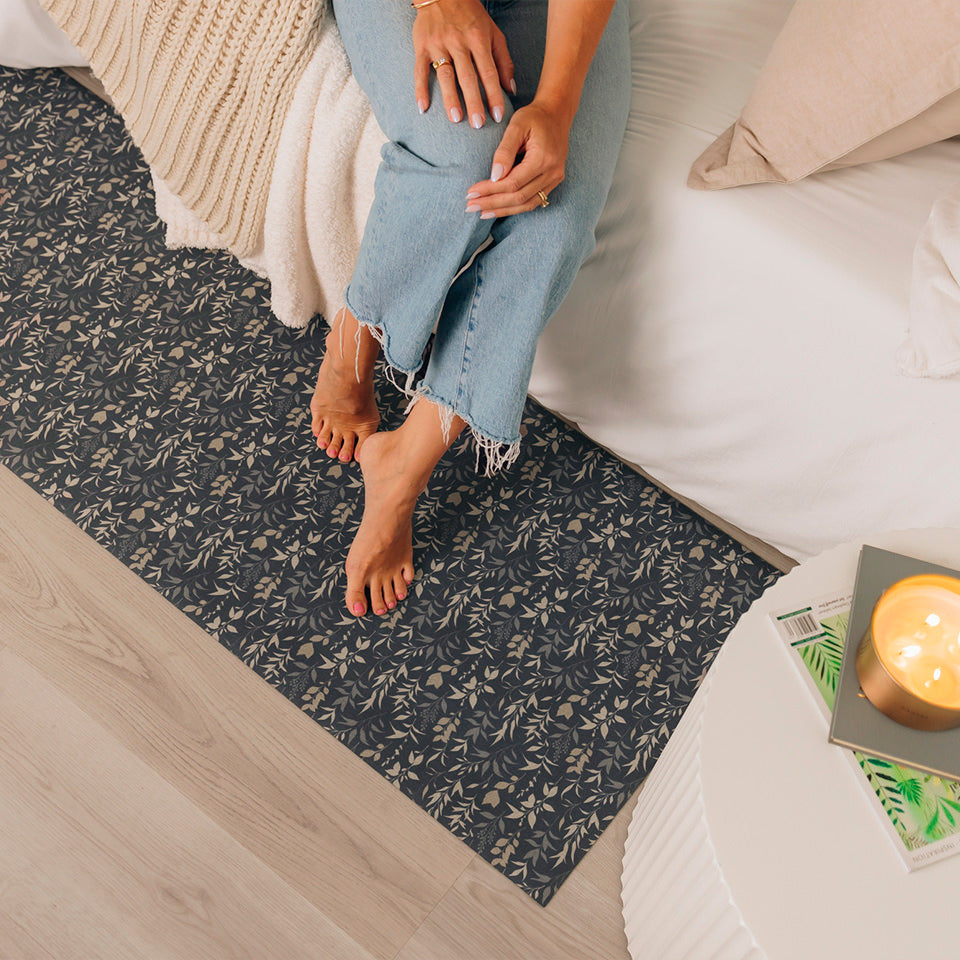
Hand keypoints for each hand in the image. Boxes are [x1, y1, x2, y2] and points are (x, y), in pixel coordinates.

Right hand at [413, 0, 514, 126]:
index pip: (488, 72)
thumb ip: (503, 60)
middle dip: (474, 102)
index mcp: (478, 38)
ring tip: (456, 119)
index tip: (498, 116)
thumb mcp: (493, 32)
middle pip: (468, 76)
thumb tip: (510, 89)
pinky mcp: (421, 45)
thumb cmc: (471, 15)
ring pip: (445, 75)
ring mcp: (438, 44)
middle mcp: (458, 42)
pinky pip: (419, 70)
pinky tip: (423, 108)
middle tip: (478, 124)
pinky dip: (420, 89)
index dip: (494, 95)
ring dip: (450, 98)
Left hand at [465, 100, 569, 217]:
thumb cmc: (534, 116)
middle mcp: (552, 172)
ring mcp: (555, 179)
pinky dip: (515, 207)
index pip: (513, 183)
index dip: (490, 190)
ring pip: (526, 204)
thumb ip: (504, 150)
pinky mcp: (553, 182)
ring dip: (502, 210)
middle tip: (470, 206)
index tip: (471, 192)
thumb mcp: (517, 125)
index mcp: (544, 158)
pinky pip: (533, 201)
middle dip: (493, 203)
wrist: (556, 113)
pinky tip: (498, 209)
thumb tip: (493, 176)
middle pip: (519, 197)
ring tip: (481, 212)